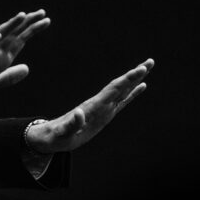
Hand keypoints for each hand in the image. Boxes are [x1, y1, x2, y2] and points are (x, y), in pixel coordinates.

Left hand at [25, 59, 154, 153]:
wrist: (50, 137)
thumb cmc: (56, 136)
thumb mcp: (63, 132)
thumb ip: (71, 124)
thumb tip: (79, 113)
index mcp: (92, 107)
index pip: (112, 90)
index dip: (126, 80)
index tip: (140, 69)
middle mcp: (99, 104)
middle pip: (119, 86)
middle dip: (134, 75)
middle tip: (150, 62)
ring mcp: (102, 108)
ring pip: (122, 91)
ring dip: (135, 79)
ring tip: (147, 67)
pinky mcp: (104, 114)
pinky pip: (121, 102)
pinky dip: (132, 93)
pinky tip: (142, 86)